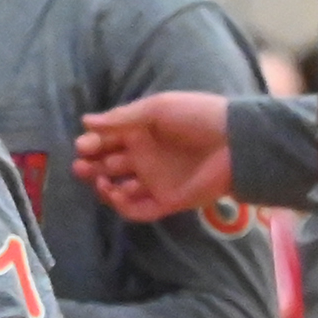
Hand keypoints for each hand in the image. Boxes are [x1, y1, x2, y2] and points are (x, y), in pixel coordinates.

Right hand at [72, 92, 235, 222]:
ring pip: (118, 190)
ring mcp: (154, 181)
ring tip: (100, 180)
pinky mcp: (166, 201)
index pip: (107, 141)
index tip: (83, 145)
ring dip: (103, 187)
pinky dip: (122, 206)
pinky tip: (117, 193)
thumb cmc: (197, 117)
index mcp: (141, 133)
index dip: (92, 144)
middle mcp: (145, 157)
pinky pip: (138, 210)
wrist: (235, 143)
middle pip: (108, 166)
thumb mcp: (158, 108)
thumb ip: (122, 117)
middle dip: (91, 166)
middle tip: (82, 165)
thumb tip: (86, 122)